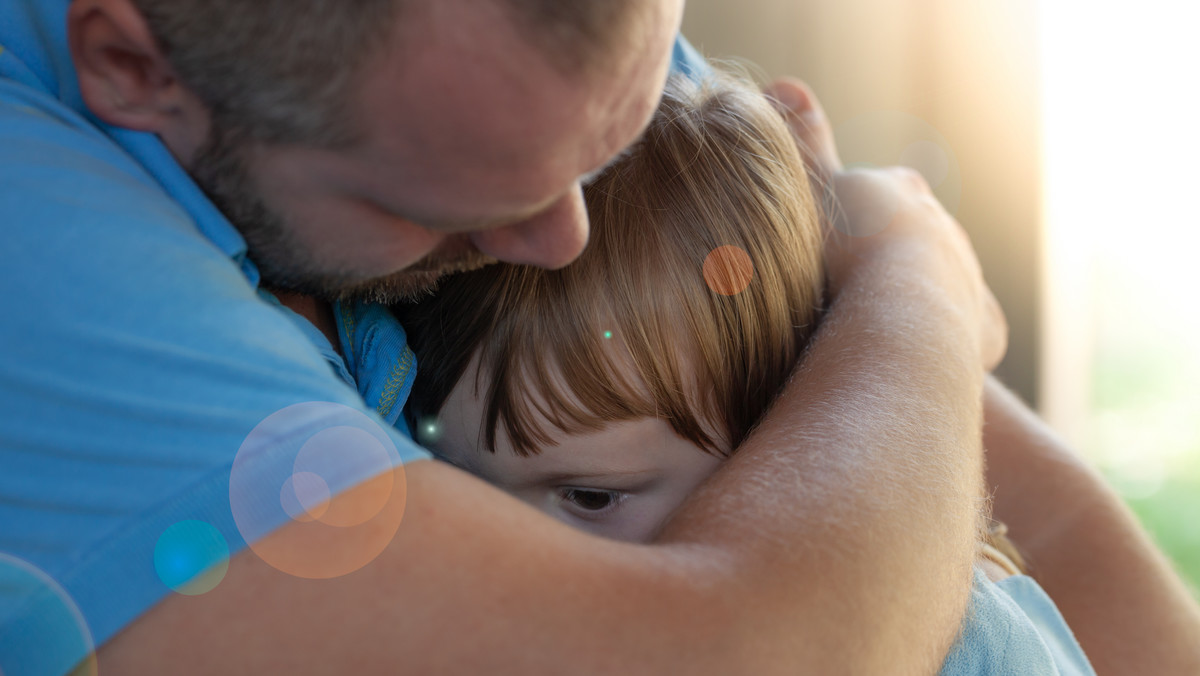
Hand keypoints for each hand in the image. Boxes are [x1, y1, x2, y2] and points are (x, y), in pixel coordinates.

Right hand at [765, 77, 1006, 369]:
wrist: (901, 308)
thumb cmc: (846, 247)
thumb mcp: (813, 186)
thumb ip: (803, 143)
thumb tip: (787, 83)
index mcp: (901, 193)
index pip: (880, 194)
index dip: (853, 216)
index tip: (829, 242)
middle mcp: (943, 229)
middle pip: (913, 240)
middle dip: (886, 260)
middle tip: (846, 294)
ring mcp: (968, 277)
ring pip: (941, 285)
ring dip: (913, 303)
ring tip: (874, 332)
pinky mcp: (984, 325)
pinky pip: (967, 330)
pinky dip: (944, 342)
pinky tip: (910, 356)